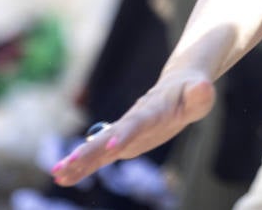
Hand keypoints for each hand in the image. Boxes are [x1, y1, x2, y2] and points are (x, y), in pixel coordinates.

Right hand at [52, 68, 215, 186]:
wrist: (179, 84)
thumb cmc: (192, 90)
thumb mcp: (200, 92)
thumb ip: (200, 93)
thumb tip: (203, 88)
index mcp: (152, 110)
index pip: (138, 123)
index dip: (125, 134)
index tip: (111, 147)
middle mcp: (133, 120)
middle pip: (107, 137)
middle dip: (88, 152)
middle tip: (65, 165)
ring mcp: (125, 131)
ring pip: (98, 147)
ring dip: (78, 161)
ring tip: (57, 174)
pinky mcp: (123, 141)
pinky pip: (101, 156)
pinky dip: (84, 166)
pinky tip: (65, 178)